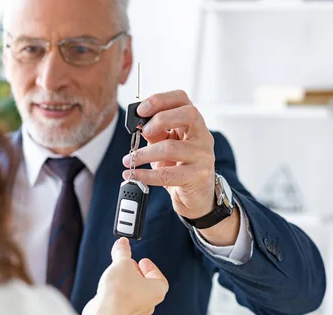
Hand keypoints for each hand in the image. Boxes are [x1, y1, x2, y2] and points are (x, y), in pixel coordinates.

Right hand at [82, 238, 168, 314]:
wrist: (106, 314)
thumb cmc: (120, 292)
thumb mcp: (121, 263)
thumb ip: (122, 251)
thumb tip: (123, 243)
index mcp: (158, 290)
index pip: (158, 277)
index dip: (150, 267)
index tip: (143, 260)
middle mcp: (149, 302)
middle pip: (147, 285)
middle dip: (138, 274)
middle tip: (130, 265)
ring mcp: (136, 311)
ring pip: (135, 294)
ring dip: (128, 283)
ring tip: (119, 274)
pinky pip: (124, 301)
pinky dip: (119, 292)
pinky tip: (110, 286)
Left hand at [122, 90, 215, 219]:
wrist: (197, 196)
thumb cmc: (180, 167)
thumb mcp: (166, 145)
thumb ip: (155, 133)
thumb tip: (137, 124)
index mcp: (192, 124)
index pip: (182, 99)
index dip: (161, 100)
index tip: (141, 109)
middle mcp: (202, 136)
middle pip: (188, 115)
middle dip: (161, 119)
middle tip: (141, 131)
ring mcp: (203, 156)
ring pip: (172, 147)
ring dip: (144, 154)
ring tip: (129, 160)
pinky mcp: (198, 176)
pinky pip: (168, 174)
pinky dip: (147, 175)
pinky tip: (134, 175)